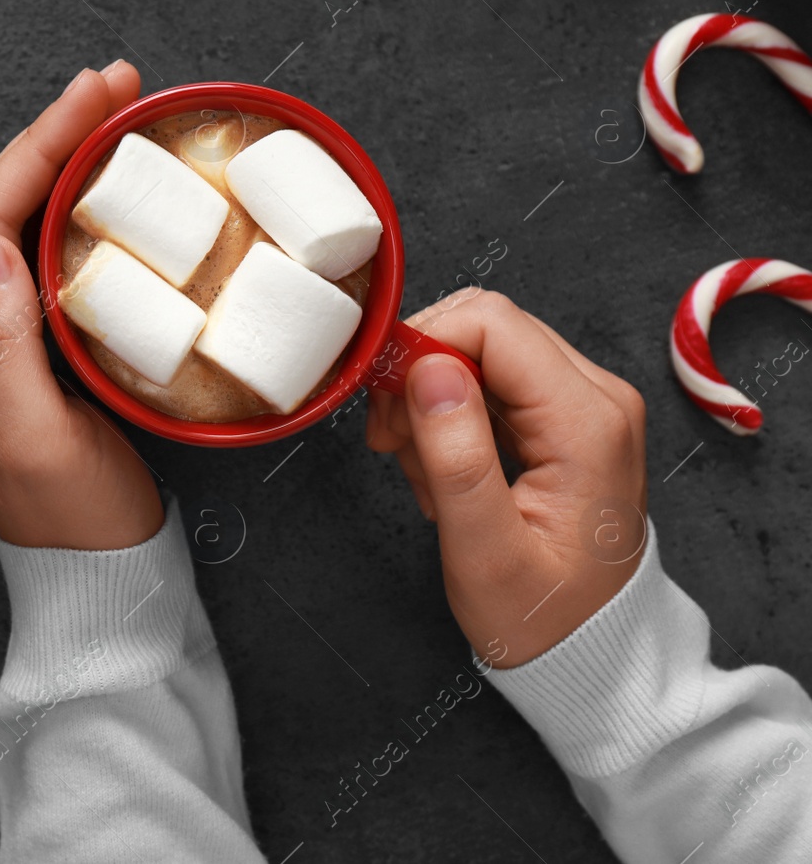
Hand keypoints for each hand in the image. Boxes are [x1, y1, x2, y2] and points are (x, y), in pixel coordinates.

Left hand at [0, 61, 163, 550]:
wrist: (94, 579)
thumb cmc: (75, 518)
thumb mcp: (38, 436)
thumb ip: (3, 342)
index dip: (40, 144)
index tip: (98, 94)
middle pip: (1, 205)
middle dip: (54, 136)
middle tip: (118, 86)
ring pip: (23, 224)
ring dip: (64, 163)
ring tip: (118, 117)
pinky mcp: (35, 352)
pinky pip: (47, 258)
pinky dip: (76, 210)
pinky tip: (110, 193)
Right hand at [364, 289, 648, 668]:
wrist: (592, 652)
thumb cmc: (543, 616)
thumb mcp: (484, 551)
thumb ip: (456, 457)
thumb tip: (427, 368)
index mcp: (587, 423)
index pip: (491, 324)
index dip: (422, 345)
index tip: (381, 400)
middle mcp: (597, 398)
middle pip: (486, 326)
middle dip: (421, 371)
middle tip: (391, 441)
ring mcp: (585, 404)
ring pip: (482, 350)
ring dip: (432, 398)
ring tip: (423, 470)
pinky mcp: (566, 416)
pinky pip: (493, 380)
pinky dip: (451, 413)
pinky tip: (442, 466)